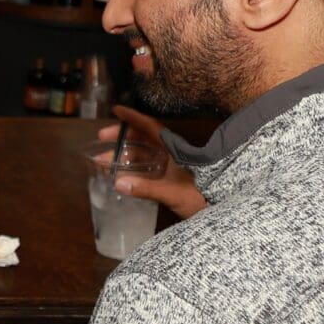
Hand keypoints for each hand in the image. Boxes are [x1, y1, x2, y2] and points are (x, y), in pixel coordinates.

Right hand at [96, 106, 209, 220]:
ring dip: (123, 156)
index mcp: (175, 151)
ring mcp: (171, 168)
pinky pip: (146, 169)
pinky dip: (131, 169)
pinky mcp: (170, 180)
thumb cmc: (202, 200)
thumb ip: (146, 188)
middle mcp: (172, 155)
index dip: (133, 118)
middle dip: (121, 137)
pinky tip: (119, 176)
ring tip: (103, 162)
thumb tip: (118, 182)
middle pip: (143, 140)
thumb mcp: (173, 194)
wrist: (221, 214)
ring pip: (143, 155)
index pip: (151, 128)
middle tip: (101, 138)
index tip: (117, 109)